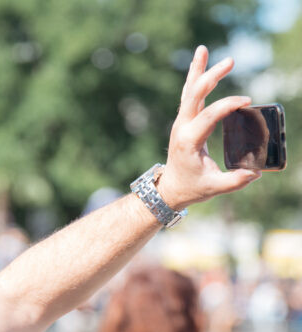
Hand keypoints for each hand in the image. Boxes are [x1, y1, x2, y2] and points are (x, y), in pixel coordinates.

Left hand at [157, 45, 261, 210]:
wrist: (170, 188)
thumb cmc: (191, 188)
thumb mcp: (213, 187)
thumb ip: (235, 181)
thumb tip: (256, 172)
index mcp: (188, 142)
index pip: (208, 116)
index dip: (227, 106)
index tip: (247, 101)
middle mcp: (181, 128)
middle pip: (194, 96)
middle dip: (210, 77)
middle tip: (230, 61)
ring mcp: (180, 123)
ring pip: (188, 92)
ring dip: (198, 71)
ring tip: (203, 50)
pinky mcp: (183, 122)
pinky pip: (189, 97)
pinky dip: (194, 79)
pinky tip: (200, 63)